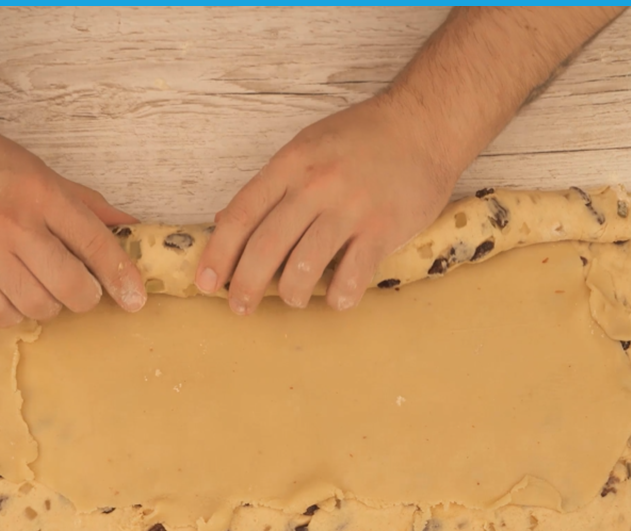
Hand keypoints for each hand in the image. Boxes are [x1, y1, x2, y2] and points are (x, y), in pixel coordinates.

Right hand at [0, 115, 145, 326]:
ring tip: (40, 287)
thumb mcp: (39, 171)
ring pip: (36, 306)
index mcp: (41, 193)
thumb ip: (86, 204)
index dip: (121, 276)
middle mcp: (13, 222)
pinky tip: (12, 296)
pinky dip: (13, 314)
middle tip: (80, 289)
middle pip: (71, 286)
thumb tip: (132, 226)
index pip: (95, 243)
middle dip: (86, 296)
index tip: (135, 299)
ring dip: (49, 305)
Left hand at [195, 94, 459, 313]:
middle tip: (239, 307)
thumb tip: (227, 222)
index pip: (241, 215)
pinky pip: (352, 275)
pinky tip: (337, 299)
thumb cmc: (362, 137)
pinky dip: (339, 296)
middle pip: (265, 247)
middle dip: (245, 286)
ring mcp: (350, 207)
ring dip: (292, 294)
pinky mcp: (384, 228)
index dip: (218, 254)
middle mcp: (316, 186)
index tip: (206, 282)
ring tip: (294, 298)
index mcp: (291, 164)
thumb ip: (271, 185)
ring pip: (304, 267)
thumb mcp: (307, 146)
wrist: (425, 123)